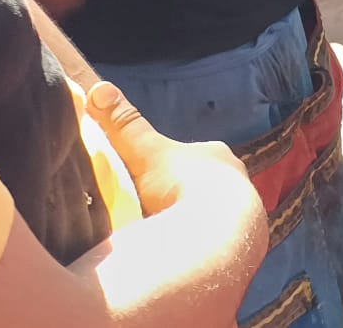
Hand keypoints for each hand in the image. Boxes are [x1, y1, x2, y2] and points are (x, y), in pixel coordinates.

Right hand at [86, 81, 261, 228]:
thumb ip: (125, 126)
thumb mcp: (147, 152)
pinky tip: (182, 253)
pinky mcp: (240, 244)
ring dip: (191, 222)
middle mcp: (235, 180)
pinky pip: (215, 240)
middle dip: (180, 195)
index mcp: (216, 156)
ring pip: (211, 214)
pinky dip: (199, 244)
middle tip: (153, 210)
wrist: (218, 235)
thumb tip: (100, 89)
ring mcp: (242, 212)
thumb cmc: (184, 186)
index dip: (168, 166)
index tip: (148, 178)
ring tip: (165, 236)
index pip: (190, 157)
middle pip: (201, 185)